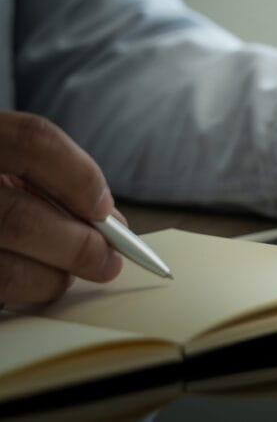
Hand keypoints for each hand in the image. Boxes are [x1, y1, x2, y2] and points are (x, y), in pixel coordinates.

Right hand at [0, 112, 123, 305]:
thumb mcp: (1, 160)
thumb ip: (49, 178)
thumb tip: (110, 223)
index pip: (33, 141)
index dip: (79, 176)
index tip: (104, 209)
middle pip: (20, 219)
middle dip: (78, 246)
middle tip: (108, 260)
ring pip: (4, 271)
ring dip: (51, 278)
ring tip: (68, 274)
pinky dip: (21, 290)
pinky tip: (30, 280)